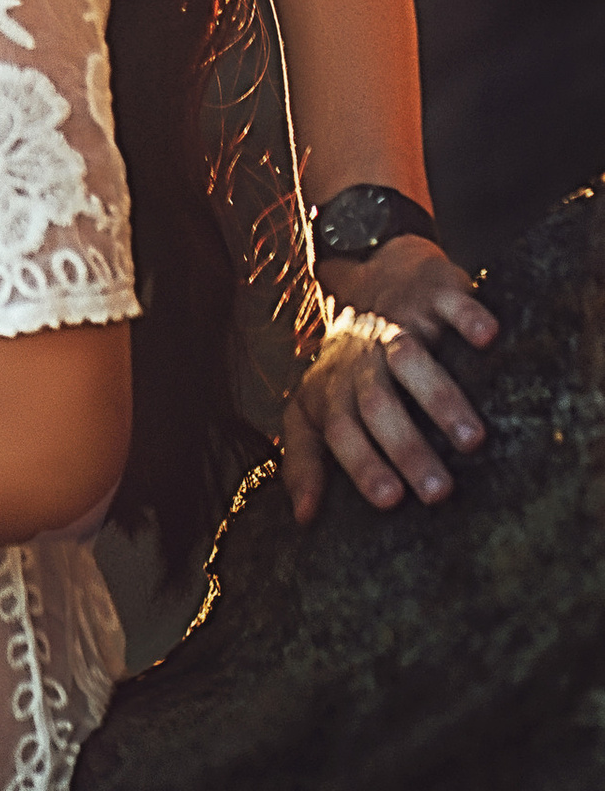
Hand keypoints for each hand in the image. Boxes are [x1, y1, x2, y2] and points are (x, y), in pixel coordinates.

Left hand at [281, 232, 497, 522]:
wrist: (373, 272)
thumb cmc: (350, 362)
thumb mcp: (314, 406)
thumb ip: (305, 460)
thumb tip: (302, 519)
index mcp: (335, 388)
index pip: (341, 429)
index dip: (362, 463)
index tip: (391, 501)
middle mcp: (364, 357)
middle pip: (376, 402)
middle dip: (405, 448)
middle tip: (439, 492)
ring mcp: (398, 322)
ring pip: (410, 358)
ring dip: (439, 398)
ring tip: (472, 440)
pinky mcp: (433, 292)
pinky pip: (449, 303)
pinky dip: (468, 318)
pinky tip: (488, 339)